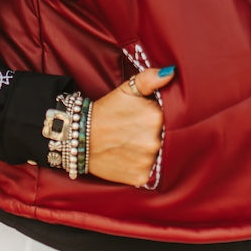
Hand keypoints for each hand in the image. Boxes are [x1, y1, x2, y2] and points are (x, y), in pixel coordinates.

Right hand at [88, 67, 175, 186]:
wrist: (80, 136)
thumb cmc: (106, 111)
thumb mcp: (127, 89)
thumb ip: (150, 79)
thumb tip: (170, 73)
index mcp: (156, 117)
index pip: (171, 118)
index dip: (157, 118)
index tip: (144, 119)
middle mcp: (155, 140)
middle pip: (165, 137)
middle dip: (154, 134)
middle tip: (136, 132)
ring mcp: (148, 161)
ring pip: (158, 155)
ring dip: (148, 151)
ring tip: (132, 144)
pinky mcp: (140, 177)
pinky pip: (149, 172)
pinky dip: (142, 165)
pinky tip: (129, 157)